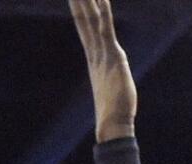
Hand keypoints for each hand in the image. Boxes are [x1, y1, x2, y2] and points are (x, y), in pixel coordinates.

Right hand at [70, 0, 136, 141]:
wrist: (113, 123)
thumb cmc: (114, 109)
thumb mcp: (111, 84)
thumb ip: (109, 73)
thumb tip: (110, 74)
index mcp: (94, 57)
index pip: (85, 27)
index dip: (79, 9)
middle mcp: (95, 52)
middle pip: (83, 20)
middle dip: (78, 1)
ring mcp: (102, 54)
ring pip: (92, 21)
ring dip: (87, 1)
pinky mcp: (113, 57)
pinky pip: (106, 30)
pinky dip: (104, 13)